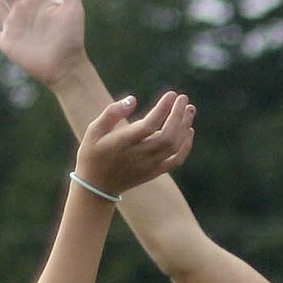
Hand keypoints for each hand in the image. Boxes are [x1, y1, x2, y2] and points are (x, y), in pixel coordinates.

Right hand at [75, 90, 194, 196]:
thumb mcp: (94, 130)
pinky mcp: (155, 172)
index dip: (163, 109)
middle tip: (184, 98)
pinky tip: (189, 131)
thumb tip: (133, 99)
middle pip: (167, 135)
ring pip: (174, 146)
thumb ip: (112, 113)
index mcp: (124, 142)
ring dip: (184, 127)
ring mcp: (150, 165)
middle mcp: (140, 155)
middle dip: (178, 115)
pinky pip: (176, 161)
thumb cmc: (93, 154)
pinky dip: (186, 147)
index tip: (172, 94)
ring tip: (189, 109)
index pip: (150, 124)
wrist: (97, 188)